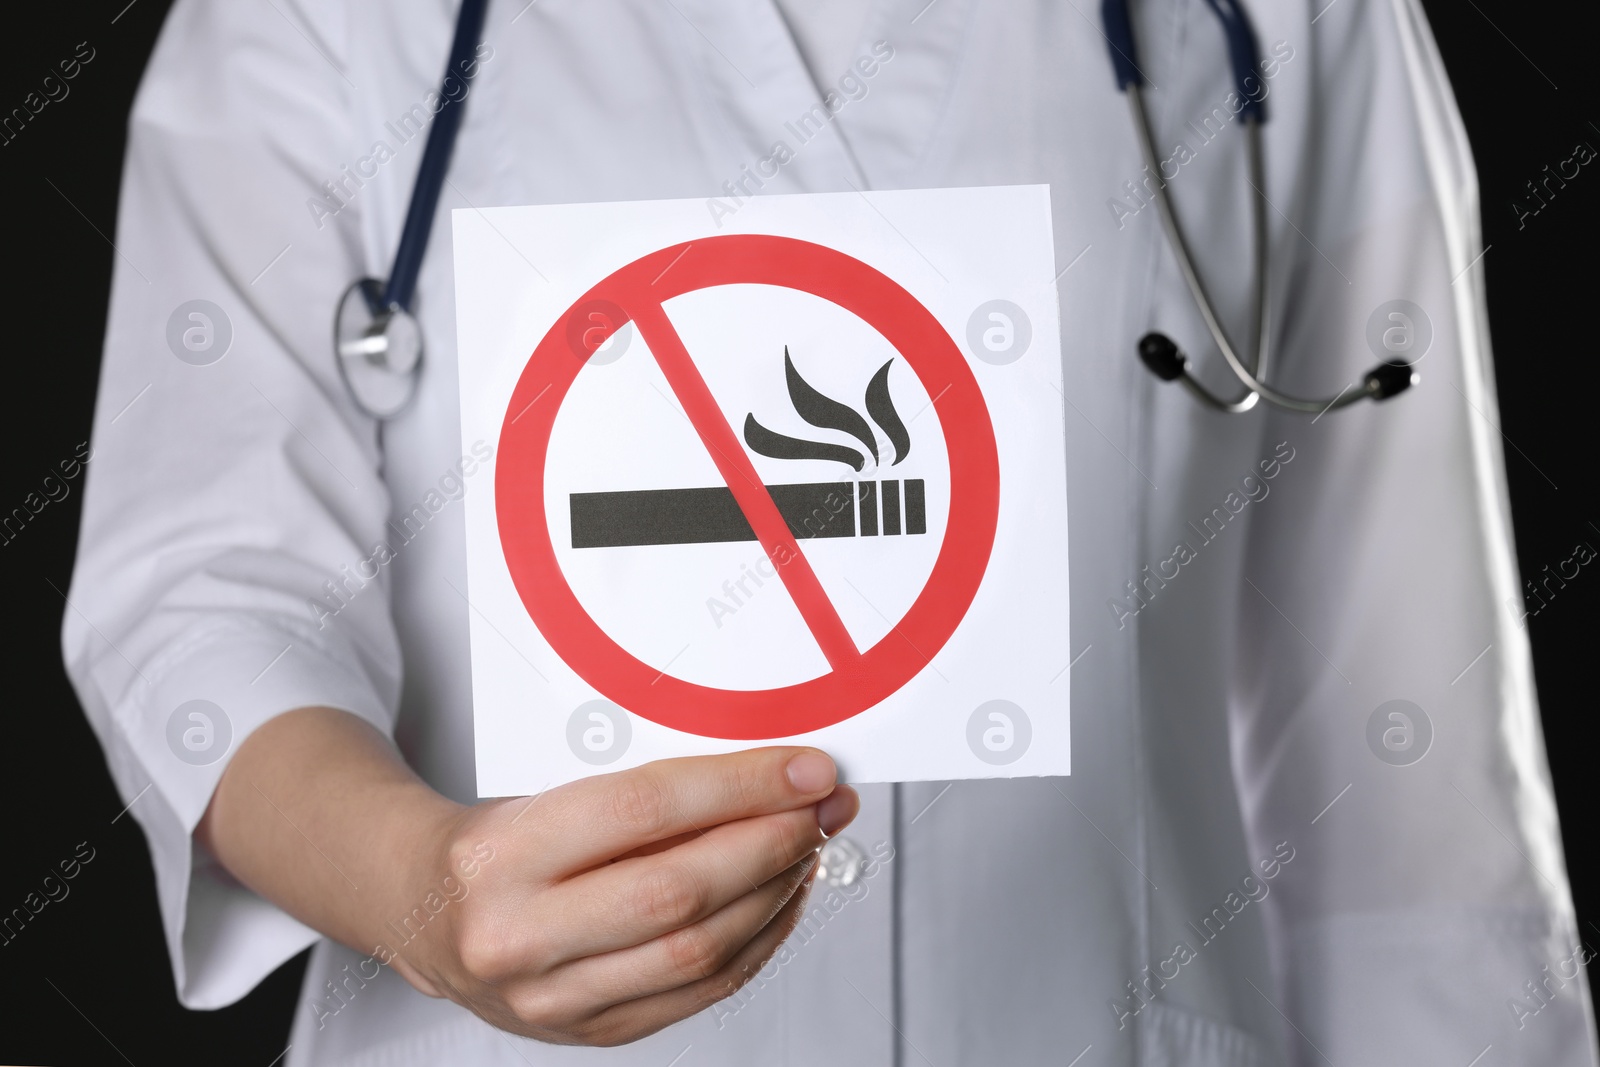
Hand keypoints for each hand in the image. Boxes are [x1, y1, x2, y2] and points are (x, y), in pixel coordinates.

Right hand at [391, 747, 858, 1045]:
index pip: (644, 810)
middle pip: (680, 890)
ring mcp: (551, 999)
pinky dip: (757, 942)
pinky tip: (780, 898)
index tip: (802, 768)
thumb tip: (763, 774)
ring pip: (699, 949)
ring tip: (810, 845)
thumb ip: (644, 791)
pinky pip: (699, 992)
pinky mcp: (588, 1033)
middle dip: (772, 842)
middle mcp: (519, 935)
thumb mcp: (545, 791)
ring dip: (777, 892)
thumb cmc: (495, 842)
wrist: (421, 911)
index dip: (740, 787)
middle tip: (822, 806)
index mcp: (501, 853)